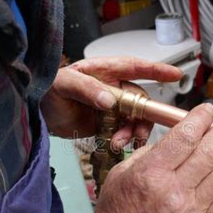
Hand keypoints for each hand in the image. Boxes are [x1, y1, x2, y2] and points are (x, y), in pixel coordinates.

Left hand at [41, 56, 182, 147]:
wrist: (37, 115)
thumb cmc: (47, 90)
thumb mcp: (62, 84)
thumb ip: (85, 89)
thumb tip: (110, 100)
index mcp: (103, 71)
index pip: (134, 67)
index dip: (156, 71)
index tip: (175, 74)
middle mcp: (112, 88)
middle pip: (139, 99)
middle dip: (143, 116)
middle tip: (138, 132)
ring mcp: (111, 107)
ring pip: (134, 118)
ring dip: (132, 131)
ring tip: (120, 142)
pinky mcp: (107, 124)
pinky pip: (123, 130)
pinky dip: (124, 138)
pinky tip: (116, 144)